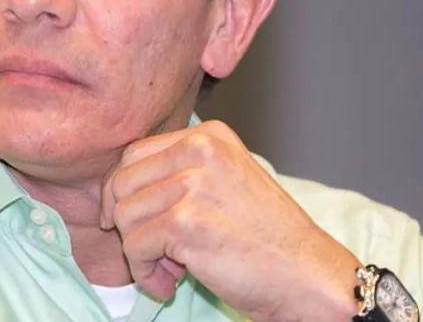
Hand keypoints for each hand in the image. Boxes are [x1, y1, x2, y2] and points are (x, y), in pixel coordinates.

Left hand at [99, 120, 360, 320]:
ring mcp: (192, 184)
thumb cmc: (266, 238)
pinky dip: (146, 274)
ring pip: (124, 216)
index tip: (129, 222)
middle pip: (122, 182)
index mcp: (209, 136)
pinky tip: (171, 284)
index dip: (122, 192)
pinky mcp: (185, 222)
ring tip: (169, 271)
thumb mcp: (225, 182)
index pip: (135, 154)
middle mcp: (200, 150)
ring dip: (139, 254)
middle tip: (154, 252)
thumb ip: (180, 174)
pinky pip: (135, 247)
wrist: (305, 275)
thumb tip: (117, 191)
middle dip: (128, 223)